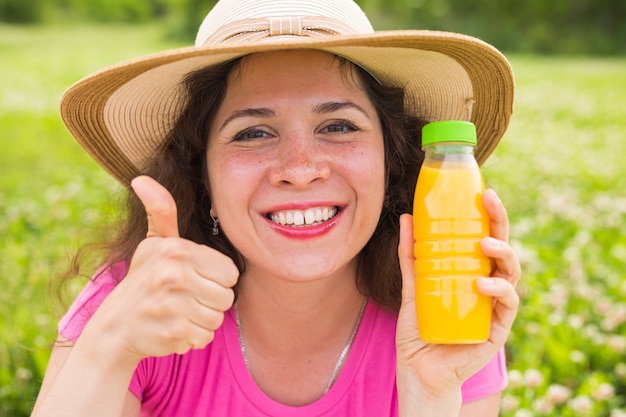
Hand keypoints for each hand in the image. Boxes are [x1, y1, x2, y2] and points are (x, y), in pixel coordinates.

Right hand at [83, 176, 238, 363]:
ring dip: (201, 320)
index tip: (192, 279)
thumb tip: (142, 179)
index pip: (230, 272)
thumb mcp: (153, 244)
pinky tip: (172, 328)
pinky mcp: (173, 332)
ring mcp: (172, 305)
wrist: (114, 328)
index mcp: (176, 250)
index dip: (215, 278)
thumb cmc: (143, 280)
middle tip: (183, 298)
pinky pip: (204, 337)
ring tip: (178, 312)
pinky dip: (192, 337)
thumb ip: (161, 212)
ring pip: (217, 318)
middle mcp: (174, 274)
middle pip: (227, 297)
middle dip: (209, 301)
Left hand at [395, 189, 519, 411]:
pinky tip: (483, 285)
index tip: (483, 192)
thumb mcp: (412, 286)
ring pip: (511, 273)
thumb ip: (411, 256)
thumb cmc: (420, 328)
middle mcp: (488, 284)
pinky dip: (499, 292)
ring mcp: (495, 305)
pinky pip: (507, 305)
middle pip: (502, 248)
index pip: (486, 237)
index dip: (489, 215)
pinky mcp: (498, 328)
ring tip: (484, 245)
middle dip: (500, 222)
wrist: (419, 369)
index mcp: (472, 272)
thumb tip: (406, 217)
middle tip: (490, 202)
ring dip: (503, 254)